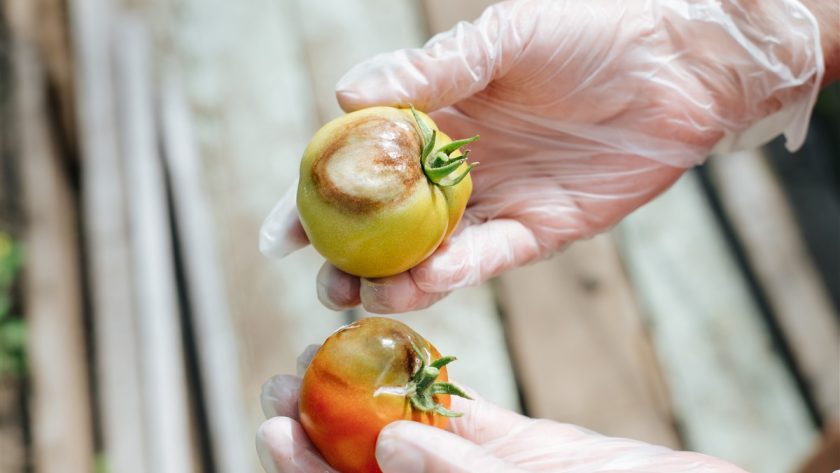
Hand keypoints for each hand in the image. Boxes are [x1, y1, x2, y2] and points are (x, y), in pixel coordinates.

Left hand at [256, 349, 746, 471]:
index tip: (271, 425)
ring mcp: (480, 472)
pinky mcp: (515, 444)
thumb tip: (387, 445)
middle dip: (320, 427)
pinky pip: (462, 408)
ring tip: (327, 348)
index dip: (307, 471)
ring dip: (367, 393)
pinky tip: (403, 338)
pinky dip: (431, 376)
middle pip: (366, 469)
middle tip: (280, 380)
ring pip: (408, 431)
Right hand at [260, 0, 822, 312]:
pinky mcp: (537, 231)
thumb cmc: (587, 33)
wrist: (677, 64)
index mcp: (435, 117)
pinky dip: (450, 275)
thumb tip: (344, 96)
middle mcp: (456, 168)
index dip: (316, 199)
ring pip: (430, 252)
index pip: (361, 166)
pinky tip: (415, 286)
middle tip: (322, 284)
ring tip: (359, 295)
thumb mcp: (502, 38)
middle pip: (386, 223)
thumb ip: (429, 69)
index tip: (279, 235)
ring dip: (392, 278)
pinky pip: (485, 258)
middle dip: (347, 258)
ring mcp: (494, 202)